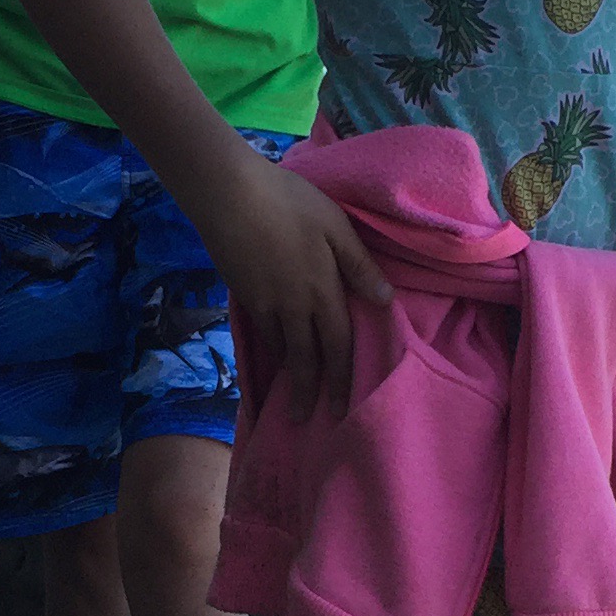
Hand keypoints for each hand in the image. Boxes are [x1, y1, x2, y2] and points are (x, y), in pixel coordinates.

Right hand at [196, 153, 392, 418]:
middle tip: (305, 421)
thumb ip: (359, 265)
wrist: (228, 194)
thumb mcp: (336, 226)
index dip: (340, 380)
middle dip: (308, 392)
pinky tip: (270, 355)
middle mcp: (293, 307)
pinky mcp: (242, 293)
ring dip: (286, 375)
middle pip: (304, 358)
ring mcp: (264, 303)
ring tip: (289, 395)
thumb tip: (386, 301)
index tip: (340, 411)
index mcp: (322, 291)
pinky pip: (260, 333)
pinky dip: (267, 350)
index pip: (337, 346)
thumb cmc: (290, 202)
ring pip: (279, 348)